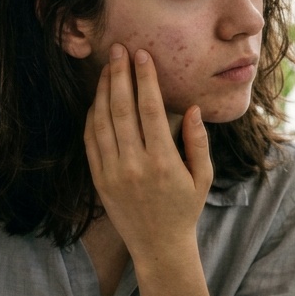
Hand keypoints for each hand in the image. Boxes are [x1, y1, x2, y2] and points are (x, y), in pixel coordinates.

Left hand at [84, 45, 213, 269]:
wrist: (158, 246)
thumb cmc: (185, 208)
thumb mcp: (203, 177)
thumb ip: (198, 142)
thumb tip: (192, 108)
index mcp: (163, 162)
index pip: (150, 110)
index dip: (145, 79)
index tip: (142, 56)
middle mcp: (134, 164)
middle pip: (122, 109)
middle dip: (120, 75)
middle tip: (119, 49)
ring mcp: (112, 172)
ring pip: (102, 121)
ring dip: (103, 90)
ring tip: (107, 67)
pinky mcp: (99, 179)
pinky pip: (91, 140)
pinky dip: (92, 115)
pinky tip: (97, 98)